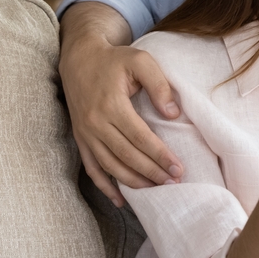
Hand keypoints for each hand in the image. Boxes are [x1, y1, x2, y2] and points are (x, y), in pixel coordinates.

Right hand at [59, 34, 182, 205]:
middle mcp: (95, 123)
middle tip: (173, 183)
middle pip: (126, 156)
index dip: (160, 155)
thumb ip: (159, 85)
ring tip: (156, 190)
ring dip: (133, 182)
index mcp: (111, 105)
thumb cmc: (115, 60)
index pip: (140, 138)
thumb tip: (173, 114)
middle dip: (151, 172)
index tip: (178, 168)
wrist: (80, 58)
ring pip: (110, 166)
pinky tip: (121, 199)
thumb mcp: (141, 61)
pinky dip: (105, 186)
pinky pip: (91, 167)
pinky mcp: (80, 138)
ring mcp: (85, 133)